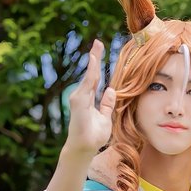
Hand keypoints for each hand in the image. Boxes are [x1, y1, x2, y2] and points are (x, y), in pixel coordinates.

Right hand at [64, 40, 115, 156]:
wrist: (85, 148)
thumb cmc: (93, 136)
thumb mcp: (105, 118)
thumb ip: (107, 105)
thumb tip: (111, 90)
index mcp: (88, 99)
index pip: (95, 79)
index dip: (97, 65)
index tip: (100, 51)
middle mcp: (82, 96)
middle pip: (91, 73)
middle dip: (94, 57)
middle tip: (98, 42)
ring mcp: (79, 98)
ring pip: (89, 76)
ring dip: (93, 60)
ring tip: (97, 46)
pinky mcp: (78, 101)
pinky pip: (88, 84)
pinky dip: (91, 71)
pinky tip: (94, 60)